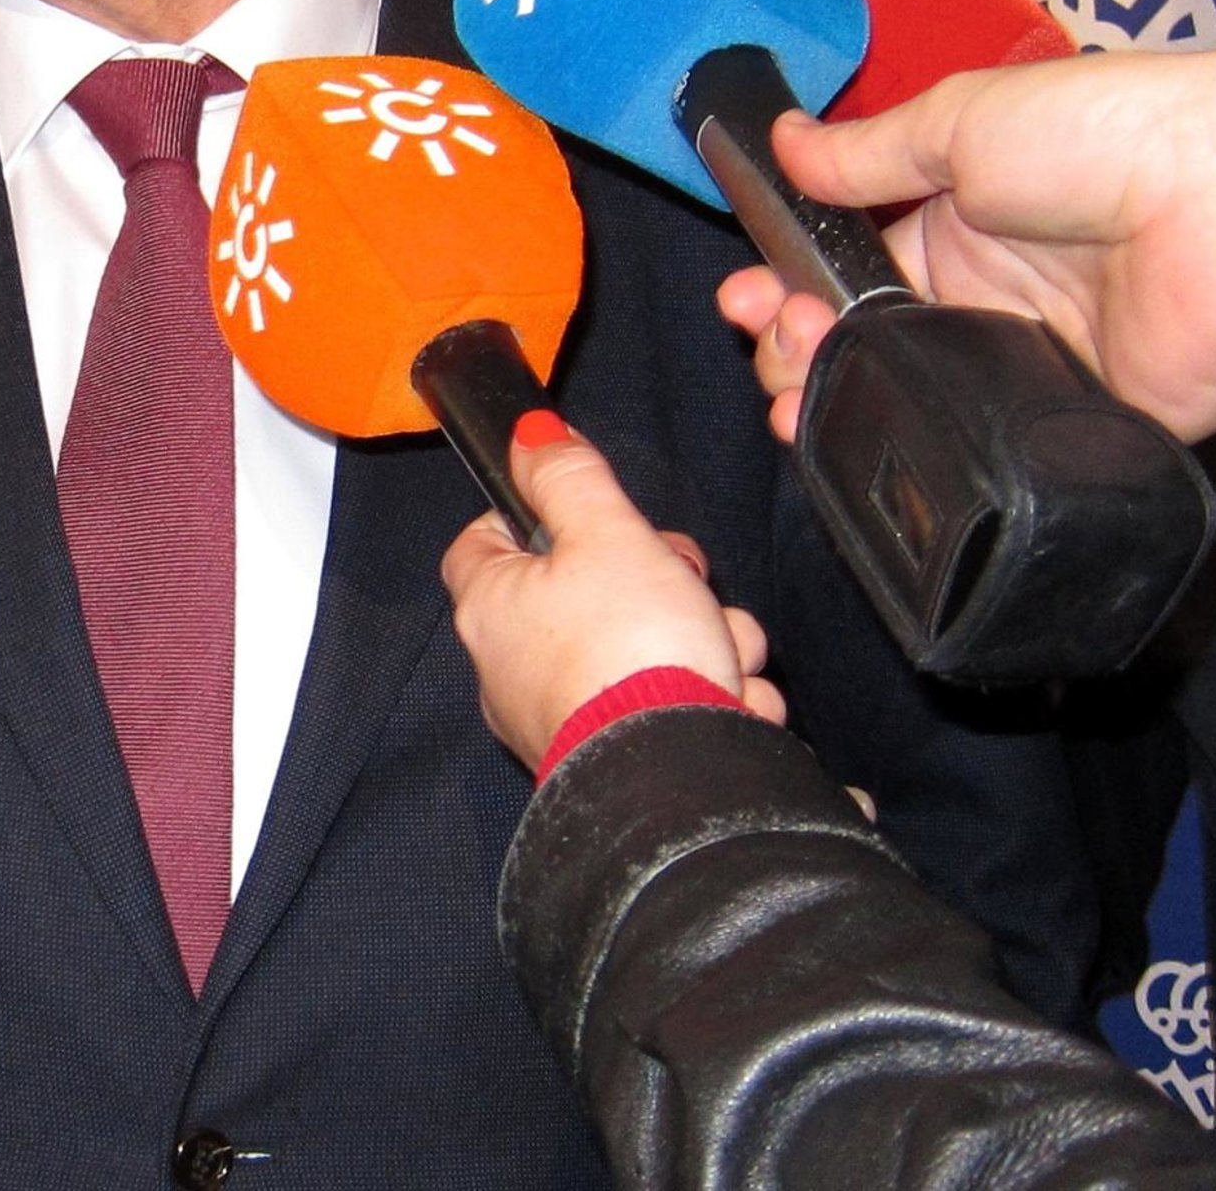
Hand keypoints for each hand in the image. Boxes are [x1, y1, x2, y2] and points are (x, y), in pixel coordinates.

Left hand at [441, 421, 784, 770]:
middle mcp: (512, 669)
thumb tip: (530, 434)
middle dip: (655, 579)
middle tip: (685, 579)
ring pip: (639, 648)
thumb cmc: (631, 650)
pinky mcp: (613, 762)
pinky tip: (730, 702)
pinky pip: (661, 709)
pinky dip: (704, 698)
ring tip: (720, 650)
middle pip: (583, 592)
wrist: (675, 782)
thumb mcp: (608, 533)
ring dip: (697, 638)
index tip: (586, 509)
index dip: (533, 513)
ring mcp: (562, 719)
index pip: (485, 538)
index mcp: (493, 606)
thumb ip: (570, 476)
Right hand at [717, 47, 1215, 446]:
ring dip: (829, 401)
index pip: (848, 269)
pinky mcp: (1064, 426)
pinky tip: (854, 441)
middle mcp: (982, 299)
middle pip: (860, 344)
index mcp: (955, 221)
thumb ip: (866, 153)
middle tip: (770, 337)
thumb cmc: (1101, 134)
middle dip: (792, 345)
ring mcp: (1020, 365)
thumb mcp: (962, 123)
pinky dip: (906, 453)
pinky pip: (970, 452)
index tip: (744, 292)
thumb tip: (779, 142)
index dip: (786, 284)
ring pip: (901, 404)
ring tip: (791, 393)